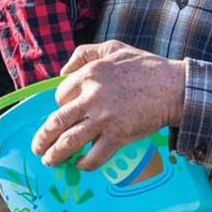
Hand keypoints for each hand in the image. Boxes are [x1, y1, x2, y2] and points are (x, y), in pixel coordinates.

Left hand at [32, 40, 185, 168]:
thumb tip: (62, 70)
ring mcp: (104, 118)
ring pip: (69, 142)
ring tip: (49, 161)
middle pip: (56, 122)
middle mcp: (91, 97)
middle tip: (37, 147)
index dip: (60, 105)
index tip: (64, 112)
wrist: (173, 86)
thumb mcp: (113, 47)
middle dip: (43, 138)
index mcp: (89, 74)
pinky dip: (84, 164)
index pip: (60, 96)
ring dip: (55, 155)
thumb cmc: (145, 65)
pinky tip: (81, 165)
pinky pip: (94, 156)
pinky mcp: (118, 136)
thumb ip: (85, 53)